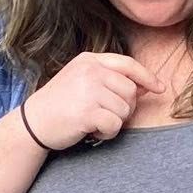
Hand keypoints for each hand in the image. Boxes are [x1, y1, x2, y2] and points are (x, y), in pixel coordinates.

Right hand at [21, 51, 165, 149]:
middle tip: (105, 115)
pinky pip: (115, 125)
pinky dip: (108, 133)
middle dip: (125, 108)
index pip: (127, 64)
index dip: (146, 77)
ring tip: (94, 122)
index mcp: (89, 60)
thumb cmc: (60, 104)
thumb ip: (108, 79)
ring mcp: (88, 90)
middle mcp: (90, 71)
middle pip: (130, 91)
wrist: (33, 122)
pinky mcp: (87, 111)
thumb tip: (144, 87)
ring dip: (114, 122)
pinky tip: (92, 130)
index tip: (159, 88)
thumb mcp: (81, 81)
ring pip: (125, 110)